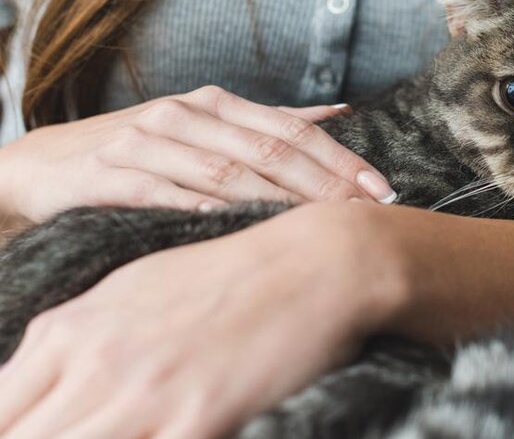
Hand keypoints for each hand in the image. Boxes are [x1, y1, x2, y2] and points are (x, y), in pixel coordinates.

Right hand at [0, 86, 395, 224]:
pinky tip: (235, 225)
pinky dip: (201, 208)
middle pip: (269, 151)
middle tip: (366, 215)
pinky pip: (164, 193)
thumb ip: (272, 122)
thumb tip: (341, 112)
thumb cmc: (143, 150)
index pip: (293, 131)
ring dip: (278, 202)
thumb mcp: (208, 126)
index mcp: (217, 104)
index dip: (342, 161)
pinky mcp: (110, 174)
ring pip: (226, 172)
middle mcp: (186, 114)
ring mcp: (147, 141)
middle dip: (325, 186)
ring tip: (321, 227)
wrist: (47, 164)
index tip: (382, 191)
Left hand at [0, 202, 408, 437]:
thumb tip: (34, 381)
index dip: (13, 431)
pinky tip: (169, 435)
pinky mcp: (198, 419)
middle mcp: (95, 363)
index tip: (39, 431)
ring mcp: (146, 394)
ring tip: (135, 433)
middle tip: (88, 433)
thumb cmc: (229, 274)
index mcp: (69, 330)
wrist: (314, 262)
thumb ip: (75, 340)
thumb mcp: (132, 291)